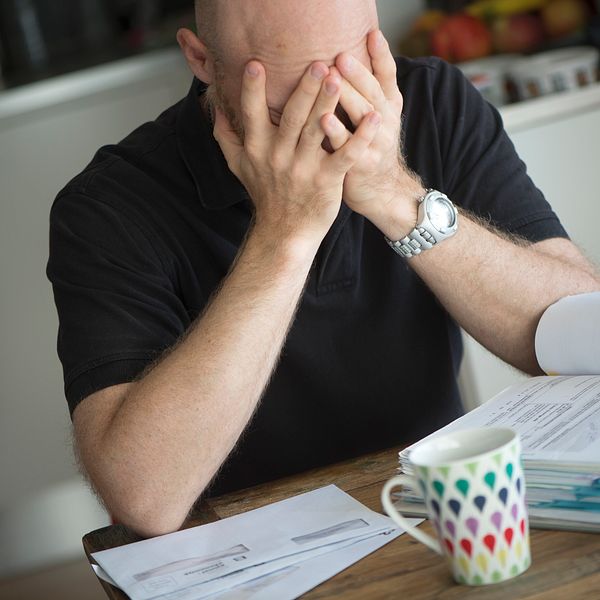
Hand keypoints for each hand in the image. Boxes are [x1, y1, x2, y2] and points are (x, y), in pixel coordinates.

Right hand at [214, 60, 381, 247]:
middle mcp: (279, 157)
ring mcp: (304, 169)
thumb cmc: (265, 194)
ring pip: (316, 132)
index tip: (256, 63)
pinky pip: (344, 157)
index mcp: (258, 148)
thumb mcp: (239, 166)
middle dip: (304, 90)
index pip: (251, 115)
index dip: (252, 90)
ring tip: (339, 80)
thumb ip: (226, 136)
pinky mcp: (327, 181)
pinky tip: (374, 120)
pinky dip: (360, 139)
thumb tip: (214, 107)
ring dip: (327, 105)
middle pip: (291, 118)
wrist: (284, 232)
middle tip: (318, 63)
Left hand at [323, 30, 423, 237]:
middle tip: (340, 55)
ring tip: (331, 79)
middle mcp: (385, 121)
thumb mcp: (378, 117)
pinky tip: (322, 119)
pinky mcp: (360, 164)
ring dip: (347, 96)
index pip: (387, 75)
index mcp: (388, 105)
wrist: (381, 191)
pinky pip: (347, 146)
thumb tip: (352, 55)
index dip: (382, 55)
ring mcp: (375, 143)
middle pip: (373, 92)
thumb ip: (368, 90)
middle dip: (358, 73)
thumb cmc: (370, 147)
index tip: (372, 33)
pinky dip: (336, 132)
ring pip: (362, 116)